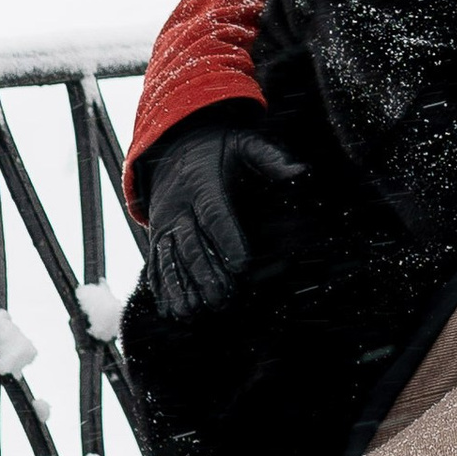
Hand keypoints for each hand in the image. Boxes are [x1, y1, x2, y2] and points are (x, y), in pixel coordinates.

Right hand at [138, 108, 308, 319]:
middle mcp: (178, 206)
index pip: (215, 214)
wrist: (172, 147)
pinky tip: (171, 310)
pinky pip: (155, 263)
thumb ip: (270, 157)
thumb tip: (301, 173)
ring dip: (180, 288)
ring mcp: (164, 223)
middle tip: (222, 298)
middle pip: (191, 243)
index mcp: (202, 184)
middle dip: (205, 273)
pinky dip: (162, 288)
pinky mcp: (156, 236)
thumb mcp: (243, 144)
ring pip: (170, 259)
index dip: (227, 240)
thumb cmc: (216, 150)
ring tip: (193, 311)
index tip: (242, 265)